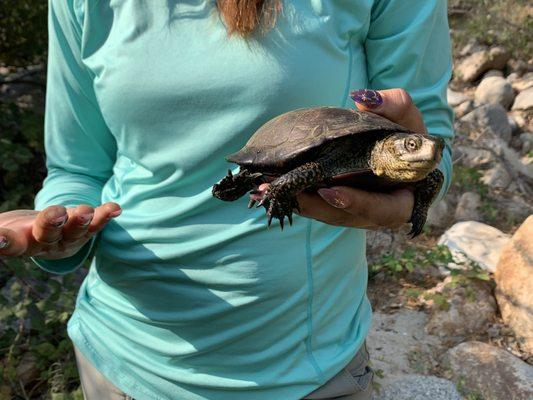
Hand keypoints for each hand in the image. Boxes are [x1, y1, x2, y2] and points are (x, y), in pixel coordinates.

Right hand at [0, 202, 120, 258]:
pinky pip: (95, 224)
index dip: (5, 242)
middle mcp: (46, 243)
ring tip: (85, 211)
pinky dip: (105, 215)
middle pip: (48, 234)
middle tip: (55, 213)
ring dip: (81, 220)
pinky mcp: (84, 231)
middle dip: (52, 222)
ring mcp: (68, 238)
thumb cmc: (16, 230)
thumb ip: (2, 237)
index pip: (12, 244)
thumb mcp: (5, 233)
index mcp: (21, 243)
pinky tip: (116, 208)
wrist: (42, 235)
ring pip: (75, 231)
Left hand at [255, 88, 426, 229]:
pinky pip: (315, 205)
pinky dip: (294, 195)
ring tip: (268, 187)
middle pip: (345, 216)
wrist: (397, 151)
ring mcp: (353, 212)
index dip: (359, 204)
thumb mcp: (408, 119)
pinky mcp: (335, 205)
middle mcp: (376, 212)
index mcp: (402, 198)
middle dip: (315, 205)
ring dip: (297, 202)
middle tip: (288, 191)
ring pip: (324, 213)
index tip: (331, 191)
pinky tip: (269, 185)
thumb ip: (395, 106)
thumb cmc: (406, 138)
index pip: (386, 211)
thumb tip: (364, 99)